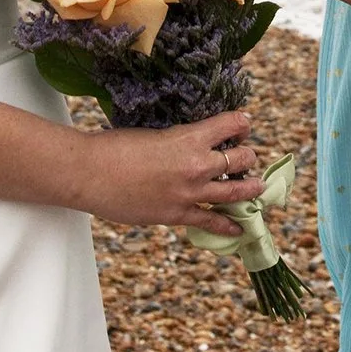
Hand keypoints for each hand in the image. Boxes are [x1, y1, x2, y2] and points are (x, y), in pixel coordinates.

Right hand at [76, 109, 266, 230]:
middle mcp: (197, 164)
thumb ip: (177, 140)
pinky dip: (228, 225)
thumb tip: (187, 145)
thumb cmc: (116, 147)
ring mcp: (190, 192)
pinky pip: (211, 221)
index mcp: (190, 136)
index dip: (241, 123)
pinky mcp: (177, 215)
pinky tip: (239, 228)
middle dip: (247, 156)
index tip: (244, 125)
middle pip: (240, 159)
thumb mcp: (154, 133)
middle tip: (247, 157)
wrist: (92, 172)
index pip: (231, 124)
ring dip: (249, 188)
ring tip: (257, 186)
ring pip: (235, 191)